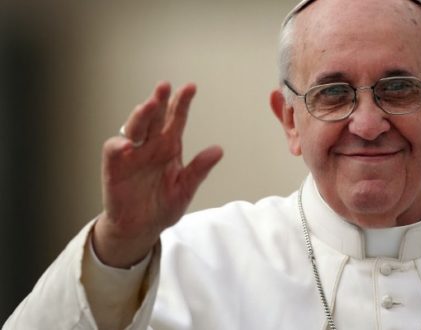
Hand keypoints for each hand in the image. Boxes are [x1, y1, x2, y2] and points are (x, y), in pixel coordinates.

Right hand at [93, 82, 222, 267]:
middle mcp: (150, 145)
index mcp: (169, 146)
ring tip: (148, 105)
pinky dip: (118, 146)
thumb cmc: (162, 206)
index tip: (190, 87)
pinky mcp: (114, 167)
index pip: (176, 119)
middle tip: (165, 86)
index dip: (182, 103)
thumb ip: (199, 169)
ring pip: (134, 128)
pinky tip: (128, 144)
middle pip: (154, 117)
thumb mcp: (185, 189)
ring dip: (140, 116)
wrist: (141, 228)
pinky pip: (114, 151)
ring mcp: (131, 154)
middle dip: (159, 101)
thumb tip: (218, 150)